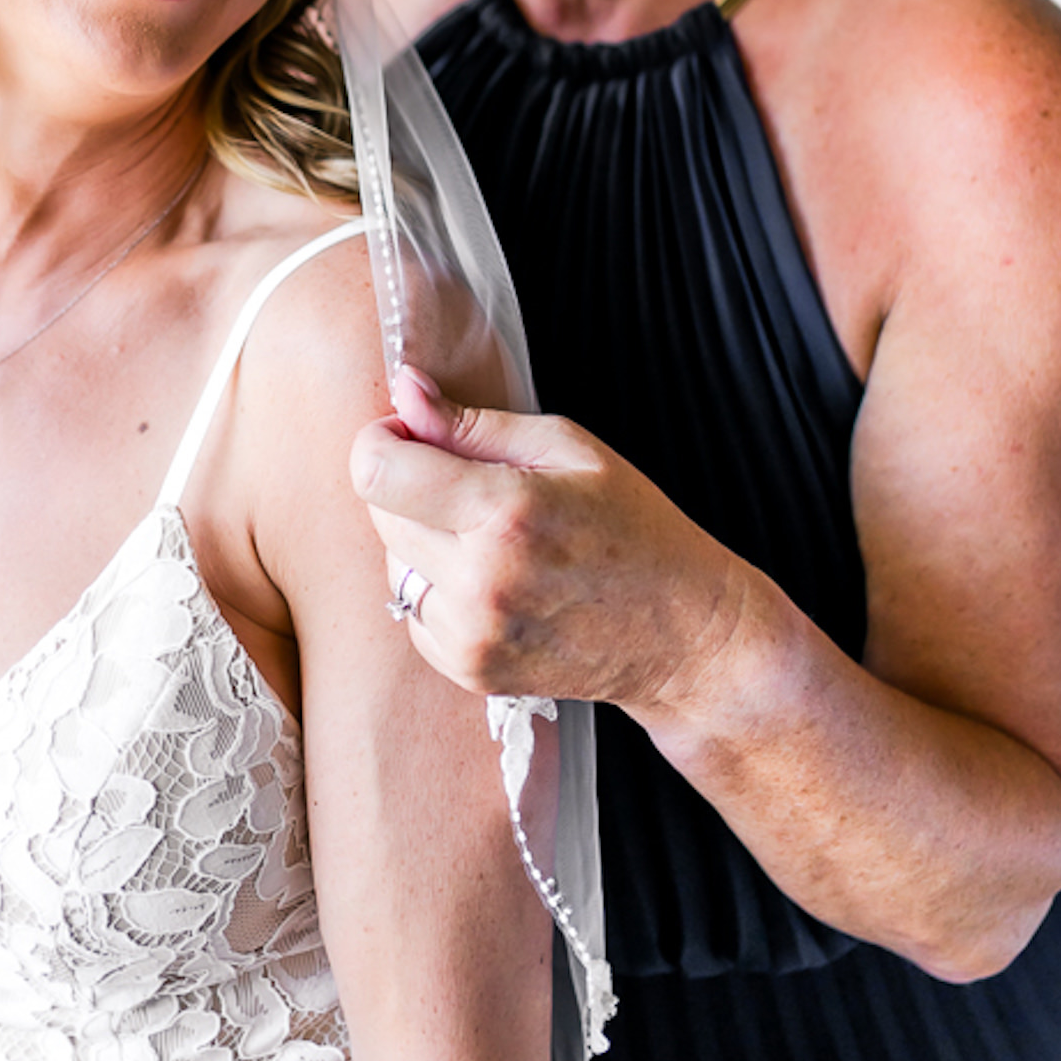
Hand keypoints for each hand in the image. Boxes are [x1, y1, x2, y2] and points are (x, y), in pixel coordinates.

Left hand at [351, 367, 744, 710]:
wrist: (683, 634)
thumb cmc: (634, 529)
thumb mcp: (569, 449)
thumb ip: (475, 423)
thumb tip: (404, 391)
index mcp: (505, 511)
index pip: (377, 472)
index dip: (383, 442)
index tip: (411, 437)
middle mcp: (479, 580)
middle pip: (378, 514)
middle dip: (407, 487)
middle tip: (466, 487)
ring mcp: (472, 634)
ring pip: (392, 564)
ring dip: (421, 542)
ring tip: (490, 540)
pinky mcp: (469, 670)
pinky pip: (412, 612)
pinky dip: (438, 590)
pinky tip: (492, 583)